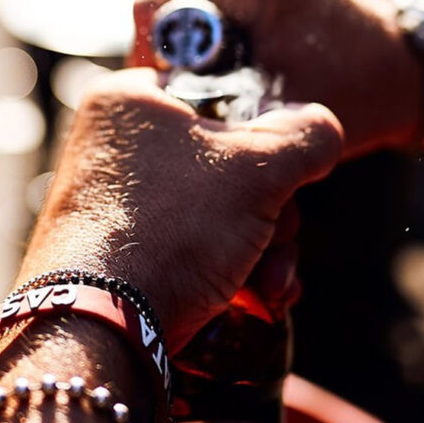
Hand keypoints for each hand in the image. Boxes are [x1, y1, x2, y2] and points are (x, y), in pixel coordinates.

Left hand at [18, 68, 341, 350]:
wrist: (101, 326)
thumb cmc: (172, 229)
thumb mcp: (257, 169)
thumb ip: (306, 135)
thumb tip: (322, 127)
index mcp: (131, 100)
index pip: (219, 97)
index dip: (261, 134)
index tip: (280, 170)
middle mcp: (116, 145)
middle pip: (227, 161)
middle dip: (271, 210)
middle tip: (275, 237)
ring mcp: (116, 200)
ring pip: (218, 209)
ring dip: (261, 247)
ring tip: (269, 282)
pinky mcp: (123, 248)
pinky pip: (192, 241)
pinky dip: (230, 266)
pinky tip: (257, 296)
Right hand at [131, 0, 423, 157]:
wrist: (404, 69)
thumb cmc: (358, 92)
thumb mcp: (280, 109)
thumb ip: (213, 106)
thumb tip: (160, 113)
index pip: (154, 12)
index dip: (151, 65)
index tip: (170, 106)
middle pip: (165, 8)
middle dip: (173, 61)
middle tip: (197, 106)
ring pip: (182, 10)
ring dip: (191, 54)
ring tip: (220, 92)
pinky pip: (206, 7)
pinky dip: (210, 42)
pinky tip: (233, 72)